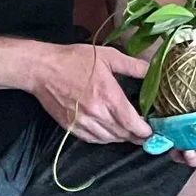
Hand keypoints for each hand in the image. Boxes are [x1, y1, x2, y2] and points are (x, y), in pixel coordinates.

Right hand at [32, 42, 152, 143]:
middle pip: (122, 133)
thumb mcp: (108, 56)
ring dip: (121, 138)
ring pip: (108, 139)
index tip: (153, 132)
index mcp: (108, 96)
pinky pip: (92, 139)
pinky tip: (110, 134)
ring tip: (130, 134)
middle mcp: (96, 113)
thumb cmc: (75, 60)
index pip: (131, 122)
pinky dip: (104, 139)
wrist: (43, 69)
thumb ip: (132, 66)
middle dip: (136, 136)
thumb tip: (152, 70)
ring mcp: (82, 122)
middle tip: (146, 135)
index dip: (144, 131)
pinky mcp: (70, 126)